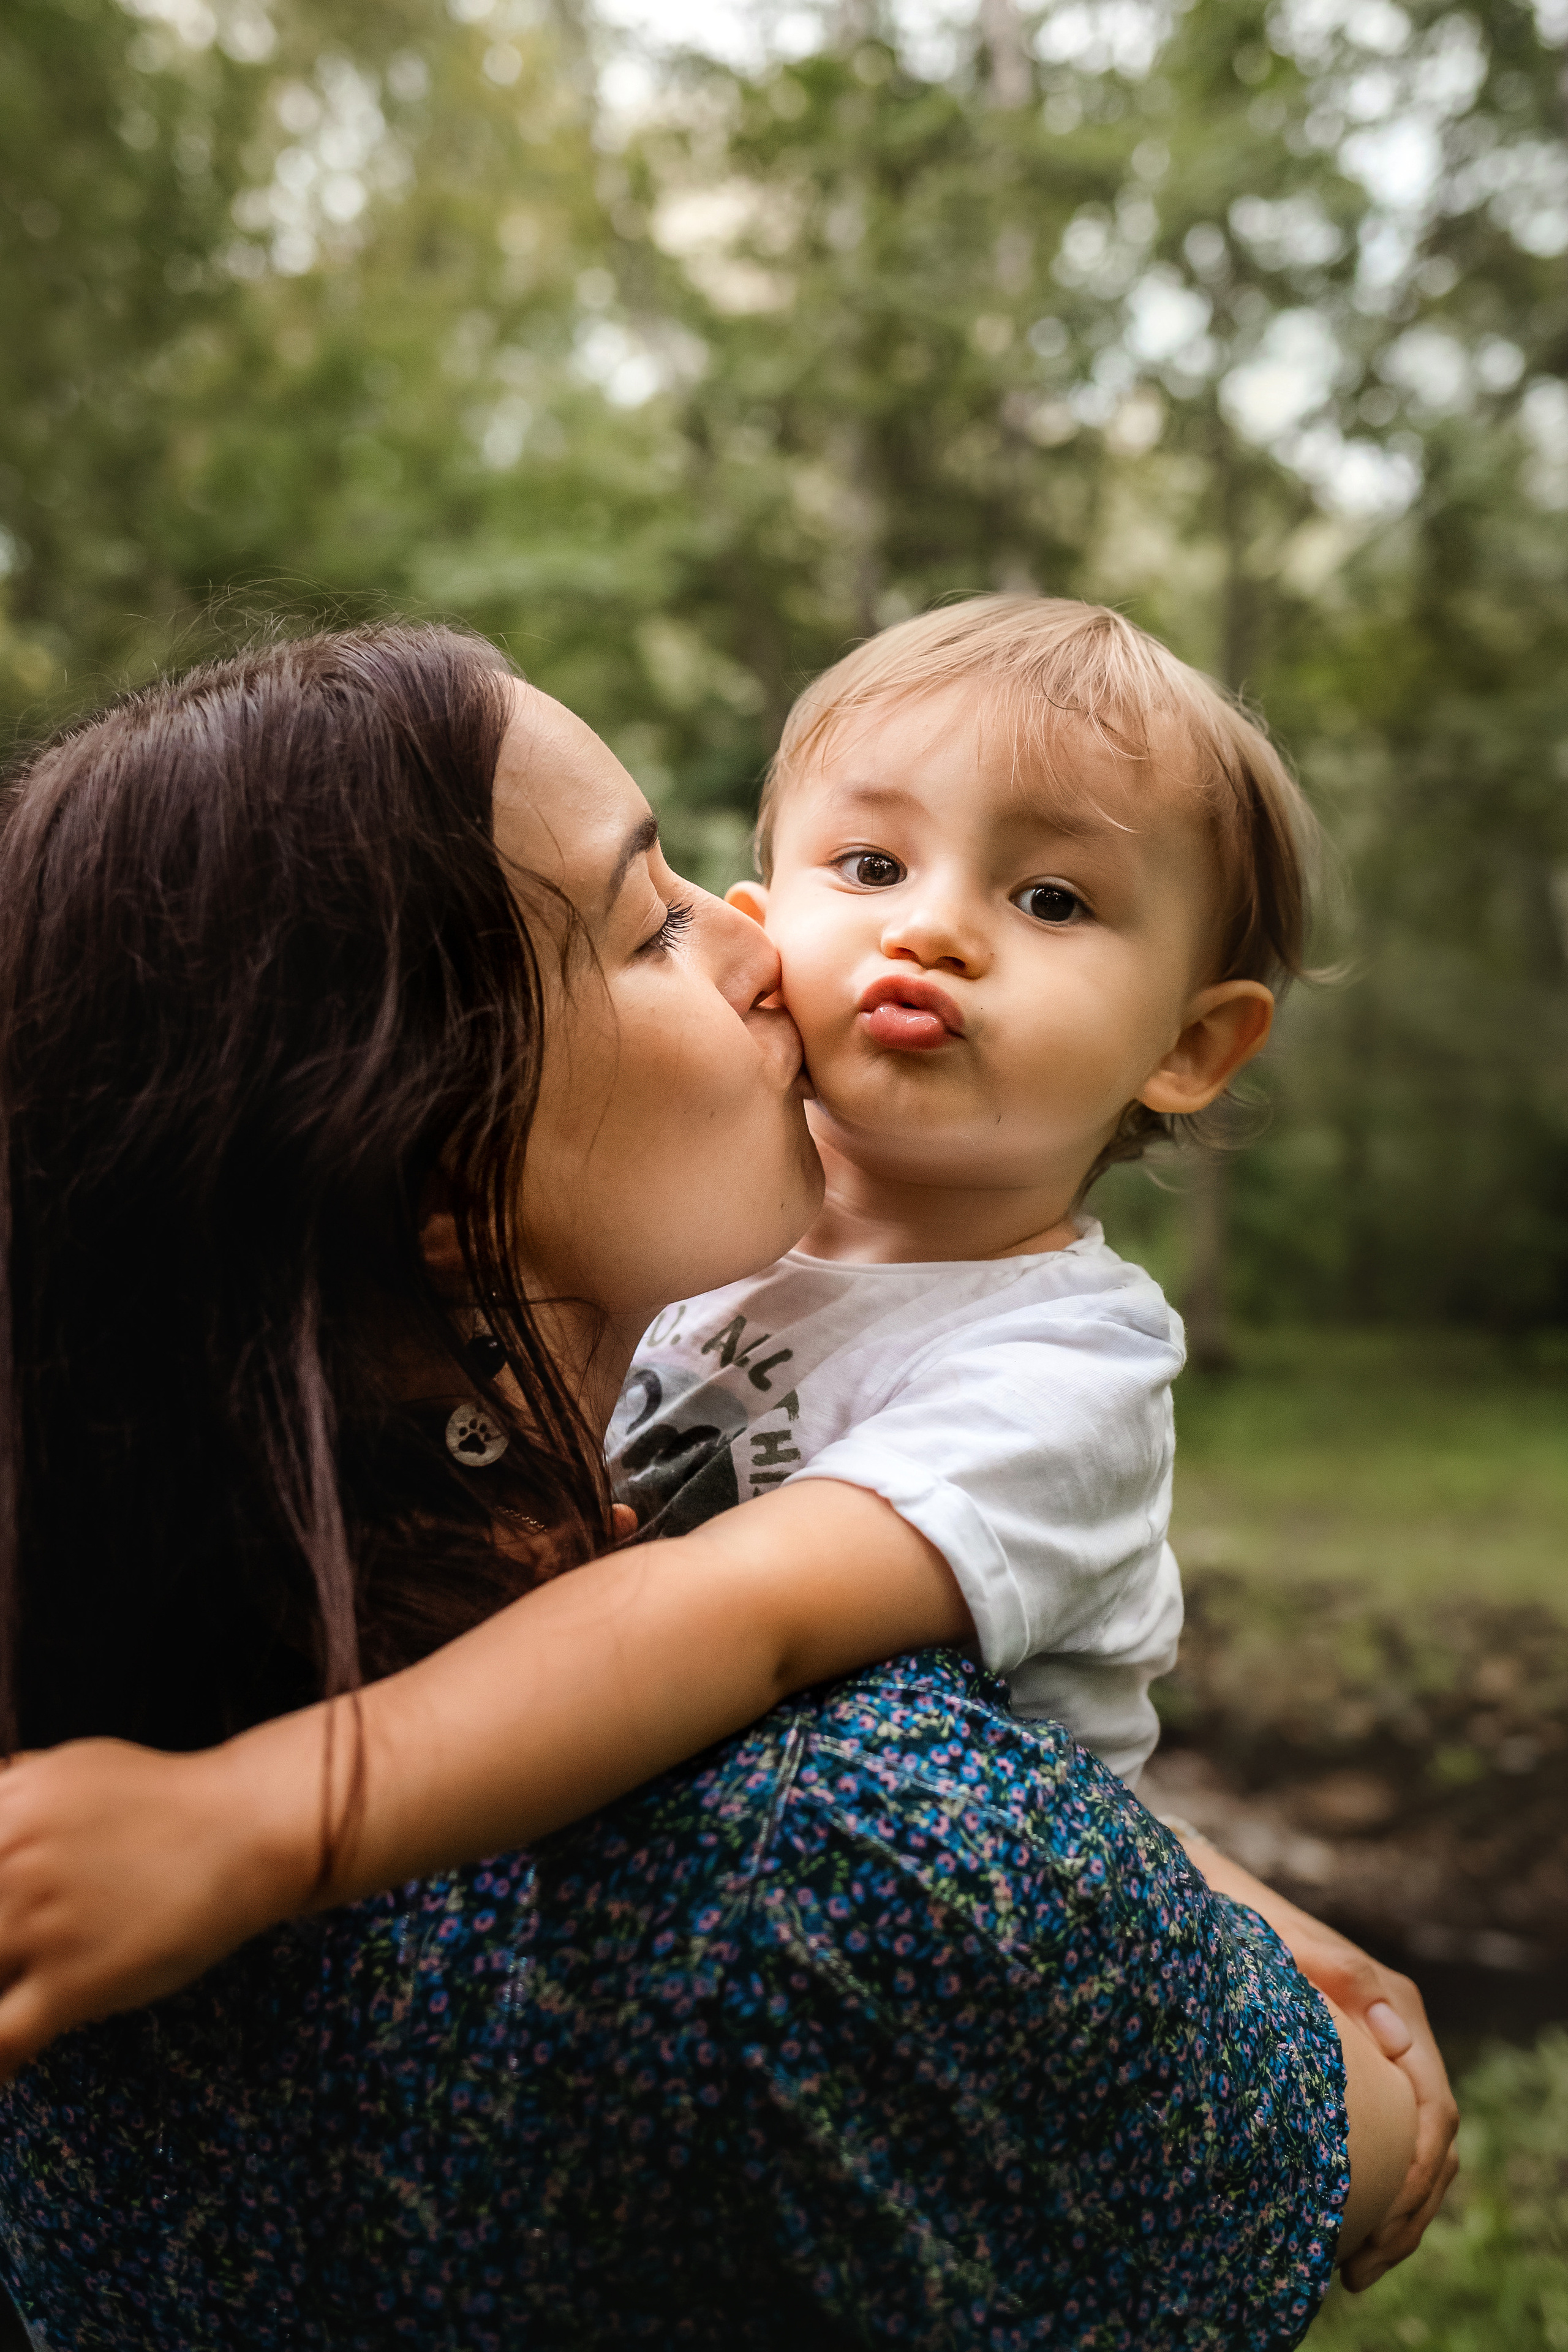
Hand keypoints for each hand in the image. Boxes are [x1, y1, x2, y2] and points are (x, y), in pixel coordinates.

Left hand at [0, 1735, 313, 2081]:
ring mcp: (40, 1923)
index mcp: (4, 1807)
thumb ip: (10, 1788)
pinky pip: (0, 2043)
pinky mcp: (75, 1981)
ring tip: (8, 1998)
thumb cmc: (163, 1797)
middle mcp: (11, 1860)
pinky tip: (3, 2070)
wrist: (246, 1829)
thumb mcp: (72, 1767)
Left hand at [1166, 1825, 1459, 2285]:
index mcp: (1392, 2004)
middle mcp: (1397, 2032)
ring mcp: (1378, 2054)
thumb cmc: (1240, 1918)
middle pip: (1432, 2145)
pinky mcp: (1353, 2074)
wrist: (1209, 1894)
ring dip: (1395, 2217)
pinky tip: (1340, 2234)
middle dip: (1407, 2214)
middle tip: (1360, 2269)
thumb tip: (1398, 2032)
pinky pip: (1385, 2145)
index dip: (1419, 2172)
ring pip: (1414, 2154)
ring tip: (1354, 2272)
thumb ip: (1338, 1972)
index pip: (1434, 2107)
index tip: (1385, 2221)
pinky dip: (1374, 2194)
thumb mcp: (1279, 1939)